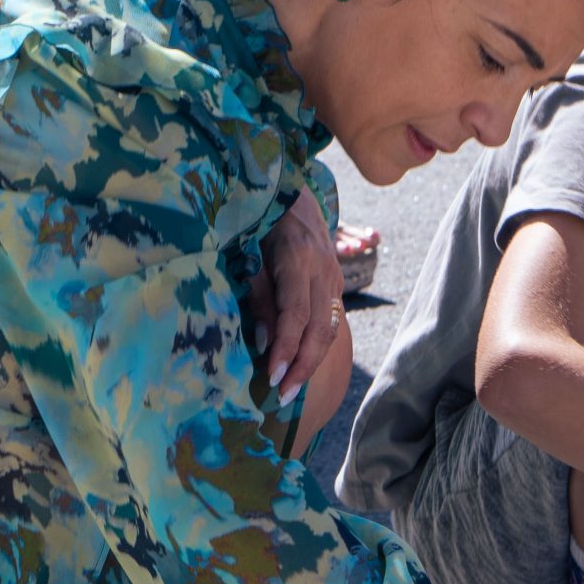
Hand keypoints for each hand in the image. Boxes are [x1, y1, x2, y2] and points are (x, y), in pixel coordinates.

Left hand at [248, 186, 342, 403]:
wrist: (287, 186)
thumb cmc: (258, 216)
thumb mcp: (249, 250)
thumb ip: (257, 293)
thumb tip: (264, 341)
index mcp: (300, 260)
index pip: (296, 316)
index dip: (285, 349)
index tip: (272, 377)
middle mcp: (324, 270)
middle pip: (320, 329)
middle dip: (302, 366)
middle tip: (283, 397)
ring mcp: (333, 275)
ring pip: (330, 328)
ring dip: (311, 361)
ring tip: (291, 387)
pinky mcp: (334, 280)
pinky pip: (329, 319)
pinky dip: (316, 344)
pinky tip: (300, 362)